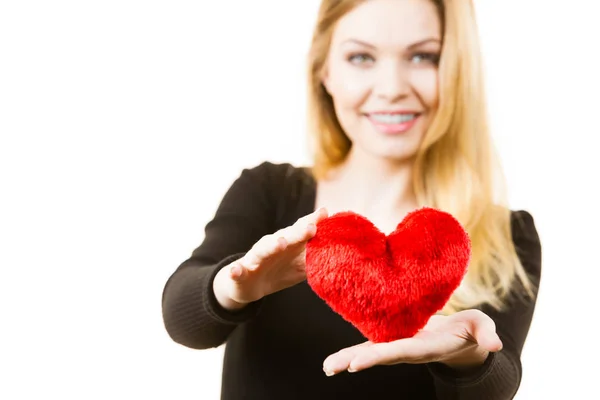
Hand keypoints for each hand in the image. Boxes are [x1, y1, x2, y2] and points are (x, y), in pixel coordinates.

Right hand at [213, 207, 328, 310]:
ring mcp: (254, 259)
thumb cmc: (278, 269)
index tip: (325, 214)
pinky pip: (237, 271)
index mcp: (287, 243)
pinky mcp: (240, 273)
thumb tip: (345, 250)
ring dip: (271, 246)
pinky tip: (236, 271)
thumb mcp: (300, 264)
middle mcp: (271, 246)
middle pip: (285, 237)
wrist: (246, 285)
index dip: (312, 222)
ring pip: (262, 251)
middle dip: (297, 232)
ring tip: (280, 243)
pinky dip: (236, 271)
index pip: (300, 230)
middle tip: (311, 227)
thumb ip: (318, 254)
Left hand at [322, 309, 502, 375]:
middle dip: (357, 360)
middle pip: (380, 355)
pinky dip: (353, 350)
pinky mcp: (395, 338)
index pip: (399, 351)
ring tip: (327, 367)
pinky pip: (371, 344)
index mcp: (425, 346)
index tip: (358, 362)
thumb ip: (486, 334)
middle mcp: (408, 350)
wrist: (461, 338)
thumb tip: (496, 346)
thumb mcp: (482, 327)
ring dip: (348, 359)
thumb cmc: (471, 331)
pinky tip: (335, 359)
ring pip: (371, 352)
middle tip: (334, 367)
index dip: (379, 355)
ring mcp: (399, 346)